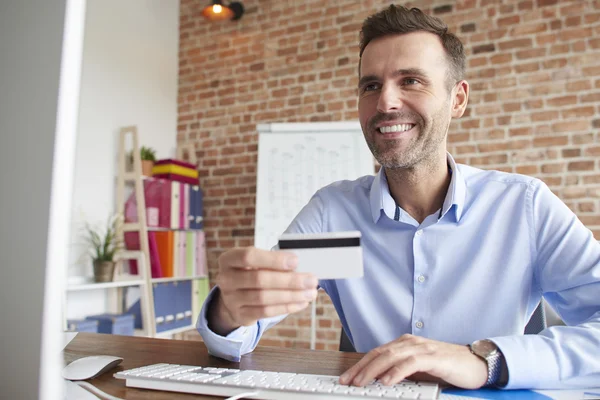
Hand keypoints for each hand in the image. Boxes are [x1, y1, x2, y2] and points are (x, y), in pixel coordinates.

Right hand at [208, 247, 317, 335]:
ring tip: (310, 293)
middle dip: (289, 280)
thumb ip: (273, 262)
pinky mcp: (240, 315)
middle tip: (311, 280)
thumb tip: (300, 266)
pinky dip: (286, 307)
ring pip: (264, 298)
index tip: (296, 261)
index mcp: (229, 259)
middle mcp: (225, 279)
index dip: (273, 259)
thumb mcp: (256, 262)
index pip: (249, 256)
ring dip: (291, 295)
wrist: (234, 296)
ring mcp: (231, 299)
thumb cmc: (251, 272)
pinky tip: (300, 302)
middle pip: (259, 279)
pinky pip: (266, 312)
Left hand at [339, 334, 487, 388]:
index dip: (360, 364)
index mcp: (405, 344)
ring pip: (391, 356)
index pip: (377, 353)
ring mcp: (422, 348)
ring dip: (373, 370)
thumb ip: (402, 370)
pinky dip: (396, 371)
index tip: (347, 377)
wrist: (476, 363)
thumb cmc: (448, 366)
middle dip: (361, 368)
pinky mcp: (434, 357)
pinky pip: (410, 363)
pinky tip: (387, 380)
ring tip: (361, 382)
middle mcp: (411, 342)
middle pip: (379, 353)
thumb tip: (380, 381)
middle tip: (348, 381)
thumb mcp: (419, 368)